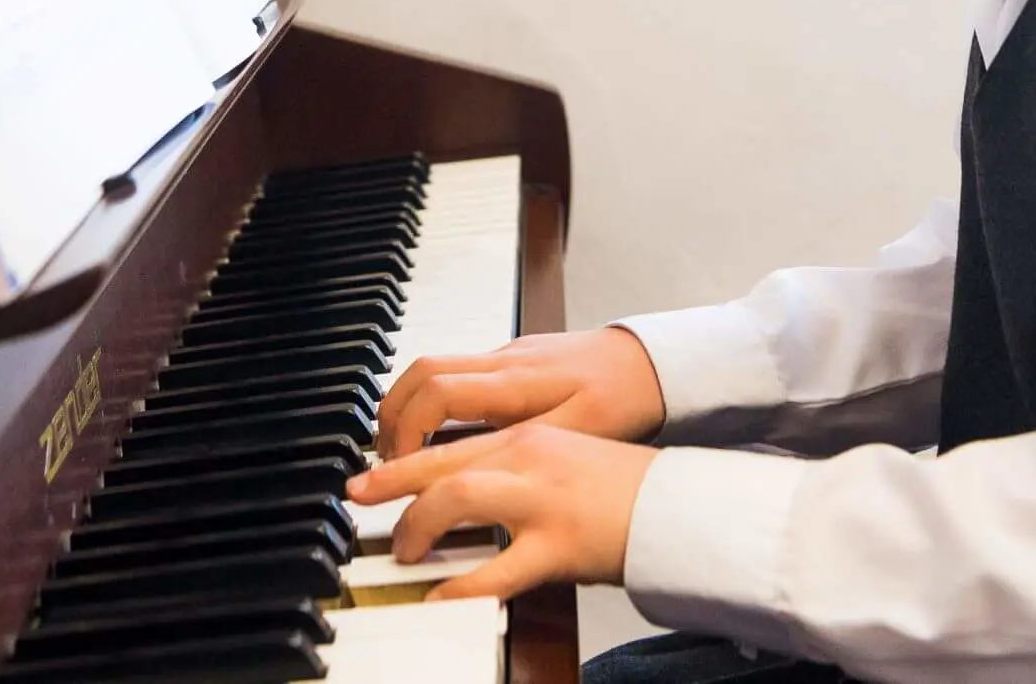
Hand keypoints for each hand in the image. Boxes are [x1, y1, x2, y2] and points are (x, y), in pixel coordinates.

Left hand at [346, 422, 658, 599]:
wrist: (676, 506)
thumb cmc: (619, 488)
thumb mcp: (560, 458)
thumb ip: (515, 464)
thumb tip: (466, 482)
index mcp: (527, 437)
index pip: (450, 439)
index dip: (404, 455)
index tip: (372, 470)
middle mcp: (528, 458)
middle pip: (442, 461)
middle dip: (392, 479)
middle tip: (359, 495)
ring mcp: (541, 499)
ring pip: (458, 496)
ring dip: (420, 524)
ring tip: (407, 550)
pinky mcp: (558, 544)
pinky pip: (497, 569)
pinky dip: (460, 587)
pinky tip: (440, 599)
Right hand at [374, 327, 666, 459]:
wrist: (652, 364)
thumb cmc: (623, 403)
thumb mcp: (578, 438)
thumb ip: (525, 453)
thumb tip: (473, 479)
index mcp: (516, 382)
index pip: (437, 390)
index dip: (407, 429)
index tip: (401, 467)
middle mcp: (503, 361)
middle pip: (420, 370)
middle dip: (390, 413)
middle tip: (383, 459)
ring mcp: (505, 355)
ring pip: (432, 366)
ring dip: (406, 405)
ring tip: (400, 451)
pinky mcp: (512, 359)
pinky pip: (455, 372)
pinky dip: (432, 401)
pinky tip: (439, 436)